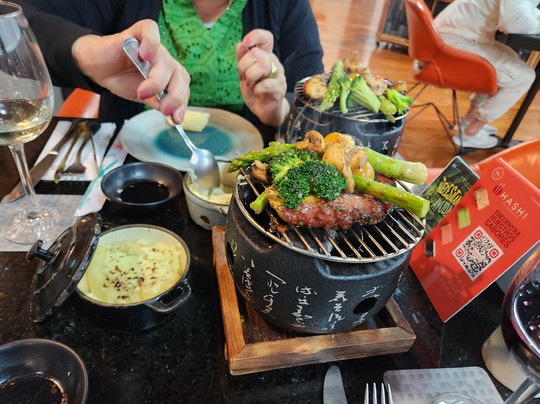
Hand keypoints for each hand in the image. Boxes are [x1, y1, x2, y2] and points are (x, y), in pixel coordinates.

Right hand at [71, 19, 189, 122]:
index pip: (183, 86)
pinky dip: (151, 42)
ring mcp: (151, 47)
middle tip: (164, 109)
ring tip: (144, 93)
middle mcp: (163, 60)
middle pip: (179, 74)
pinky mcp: (136, 33)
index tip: (176, 118)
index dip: (182, 102)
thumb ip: (156, 101)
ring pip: (165, 60)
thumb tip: (168, 111)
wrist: (96, 68)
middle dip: (175, 95)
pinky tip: (144, 55)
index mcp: (168, 75)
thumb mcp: (141, 96)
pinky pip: (150, 29)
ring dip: (158, 80)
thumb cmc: (121, 79)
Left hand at [236, 29, 288, 126]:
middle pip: (257, 53)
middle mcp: (274, 63)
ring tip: (251, 85)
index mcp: (265, 57)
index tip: (246, 42)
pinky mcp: (280, 88)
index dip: (256, 35)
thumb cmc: (255, 90)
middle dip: (244, 66)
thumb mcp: (244, 74)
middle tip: (244, 78)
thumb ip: (242, 60)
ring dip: (251, 76)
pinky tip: (257, 93)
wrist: (264, 110)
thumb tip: (240, 44)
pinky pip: (266, 84)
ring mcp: (279, 75)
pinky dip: (256, 90)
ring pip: (263, 65)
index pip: (266, 37)